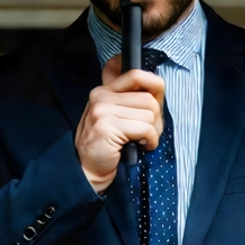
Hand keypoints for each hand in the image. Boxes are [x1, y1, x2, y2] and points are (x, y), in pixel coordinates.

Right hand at [74, 54, 164, 193]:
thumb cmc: (107, 145)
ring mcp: (102, 110)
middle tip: (149, 132)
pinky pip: (145, 128)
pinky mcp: (107, 126)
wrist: (87, 170)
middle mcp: (101, 96)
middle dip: (157, 118)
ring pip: (149, 113)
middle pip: (148, 98)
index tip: (155, 103)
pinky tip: (142, 146)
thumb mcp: (116, 116)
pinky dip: (150, 140)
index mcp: (104, 90)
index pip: (136, 74)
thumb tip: (157, 87)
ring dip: (153, 131)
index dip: (154, 86)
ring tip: (143, 140)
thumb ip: (130, 100)